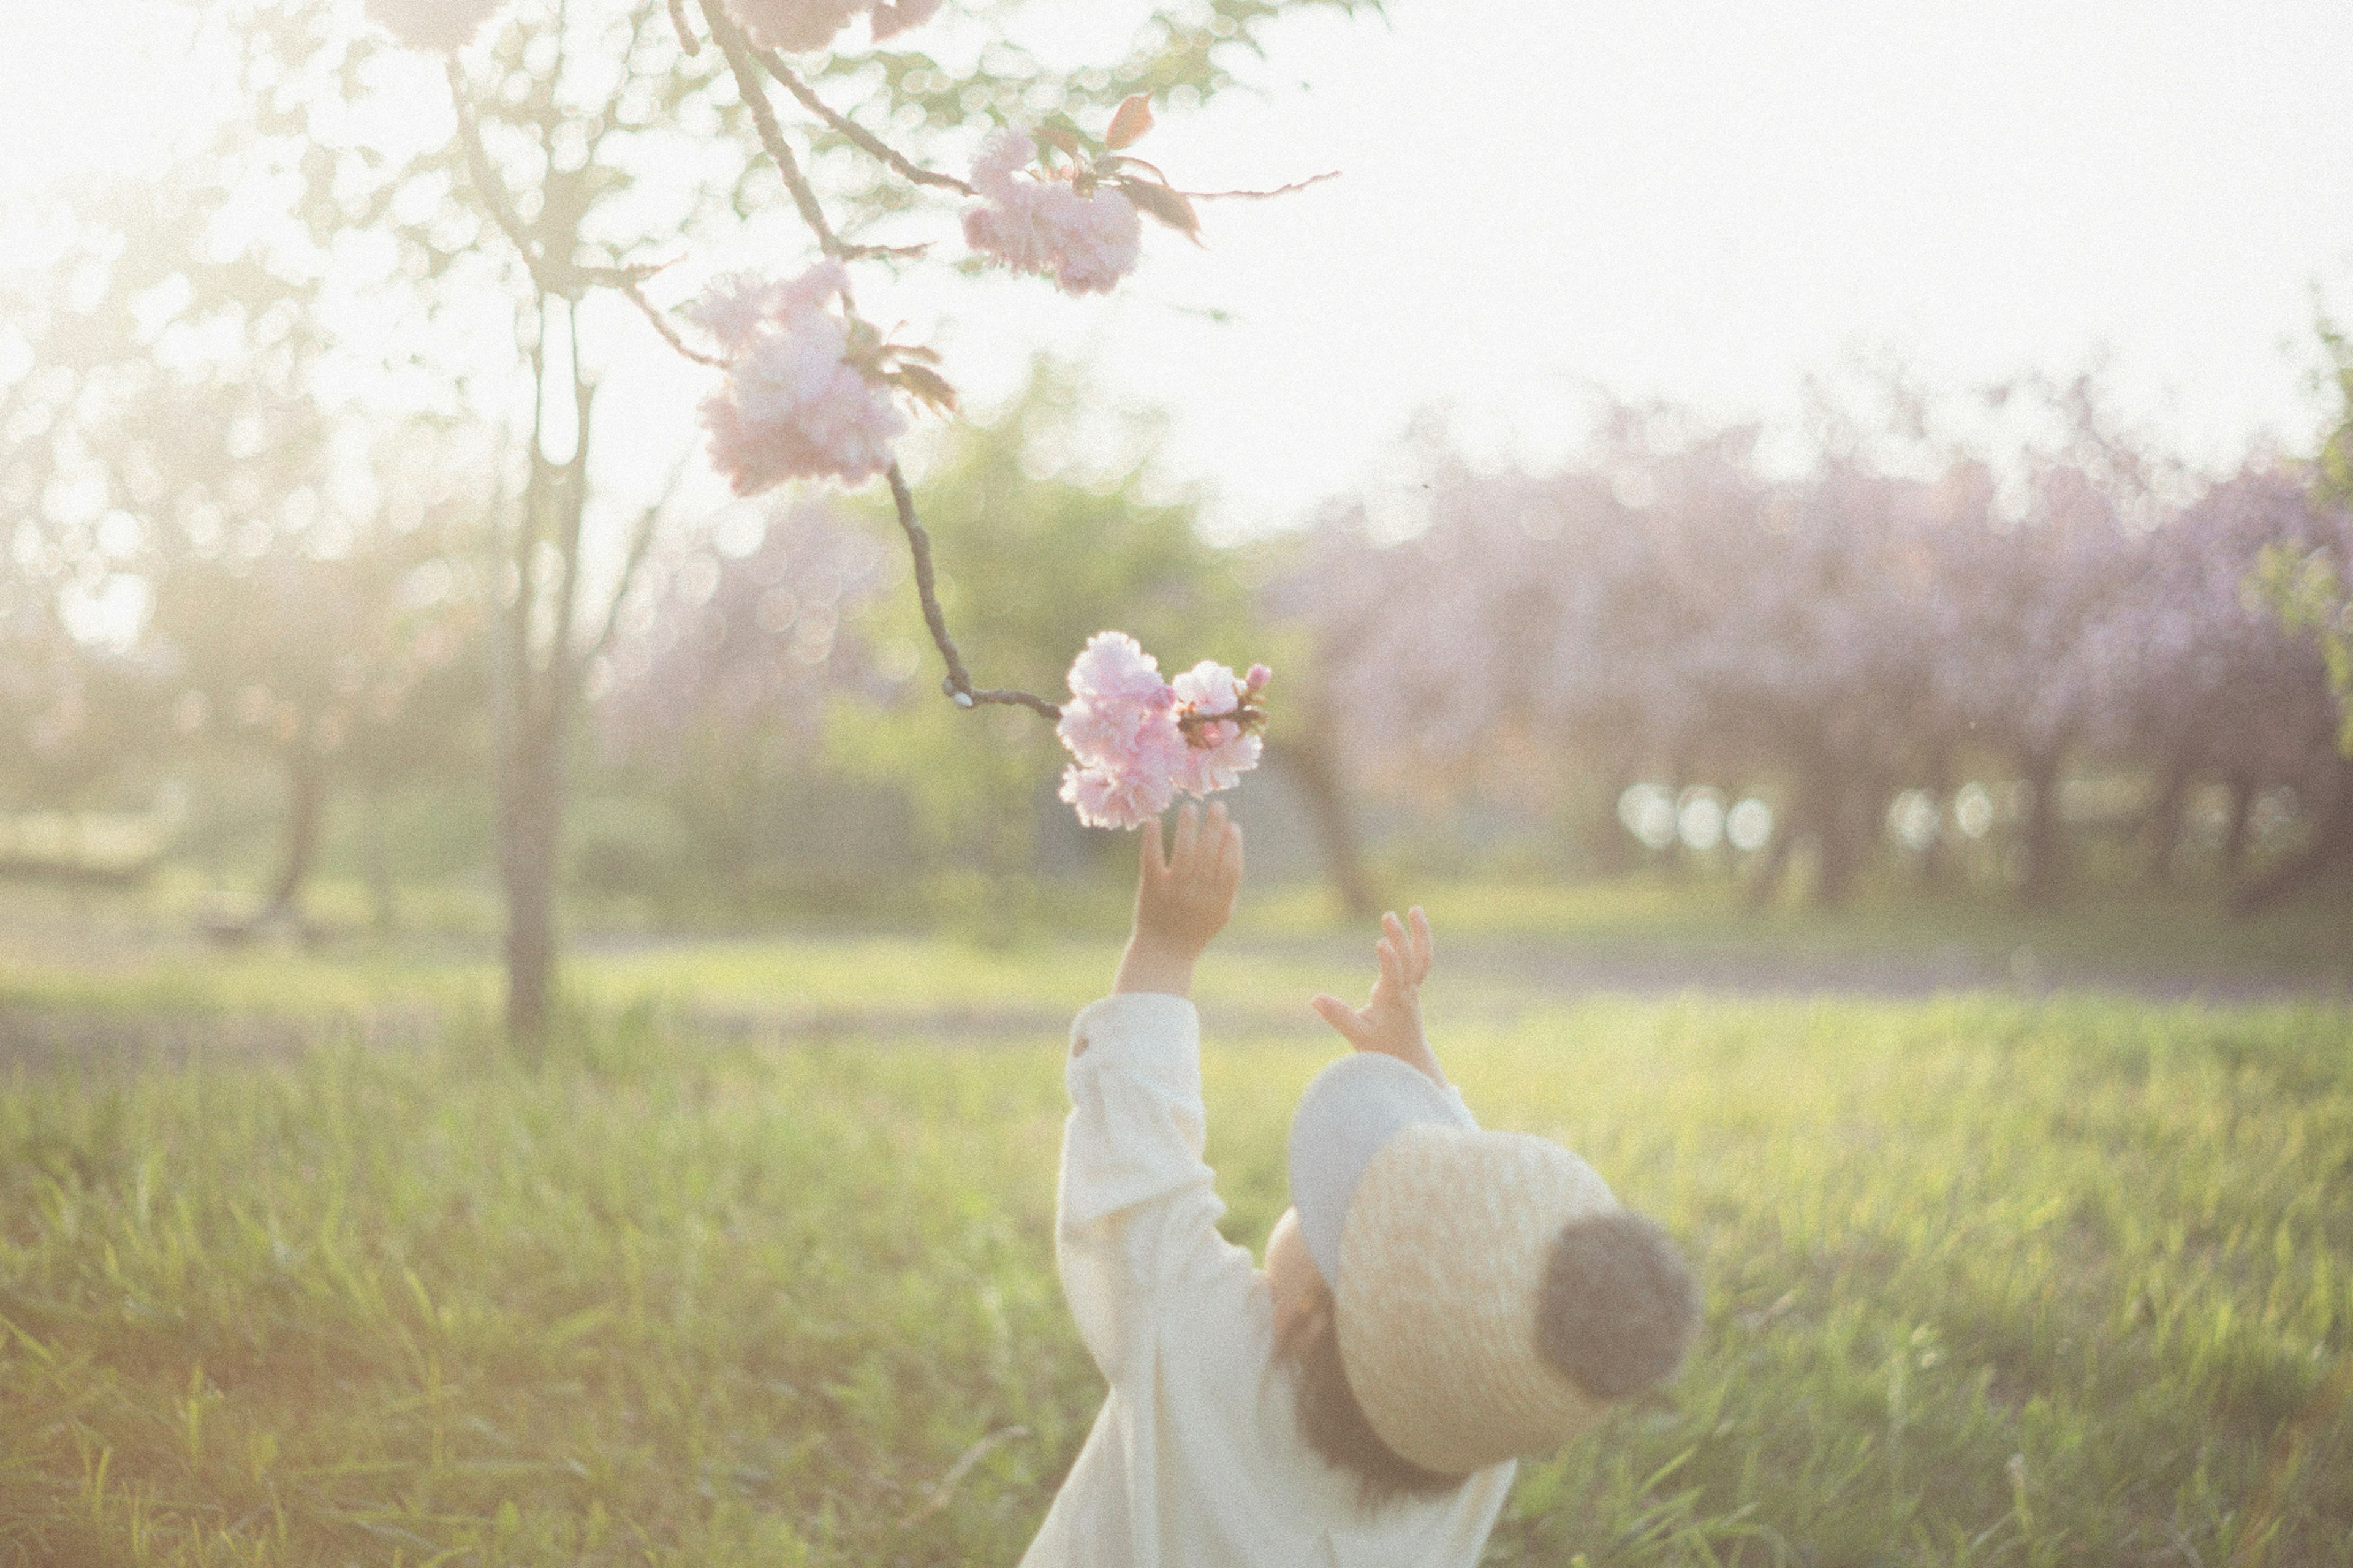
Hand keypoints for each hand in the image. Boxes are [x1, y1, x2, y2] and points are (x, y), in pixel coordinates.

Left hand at [1113, 801, 1242, 997]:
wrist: (1164, 952)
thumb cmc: (1196, 927)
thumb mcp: (1222, 912)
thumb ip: (1229, 883)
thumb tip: (1233, 839)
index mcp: (1219, 903)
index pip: (1230, 868)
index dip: (1234, 845)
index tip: (1233, 826)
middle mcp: (1198, 896)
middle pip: (1209, 854)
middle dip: (1215, 827)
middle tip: (1217, 805)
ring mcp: (1174, 891)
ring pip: (1184, 852)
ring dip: (1188, 827)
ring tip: (1190, 807)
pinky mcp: (1151, 888)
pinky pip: (1152, 859)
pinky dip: (1153, 838)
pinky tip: (1154, 820)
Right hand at [1310, 907, 1443, 1085]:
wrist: (1408, 1058)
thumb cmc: (1381, 1048)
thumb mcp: (1356, 1035)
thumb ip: (1337, 1016)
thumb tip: (1314, 999)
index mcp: (1392, 1003)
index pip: (1393, 977)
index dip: (1389, 960)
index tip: (1381, 941)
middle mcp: (1406, 993)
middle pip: (1408, 962)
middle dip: (1400, 938)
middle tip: (1388, 915)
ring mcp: (1413, 988)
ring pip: (1422, 959)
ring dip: (1420, 934)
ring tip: (1416, 909)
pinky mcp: (1413, 985)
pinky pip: (1421, 960)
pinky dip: (1420, 941)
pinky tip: (1416, 921)